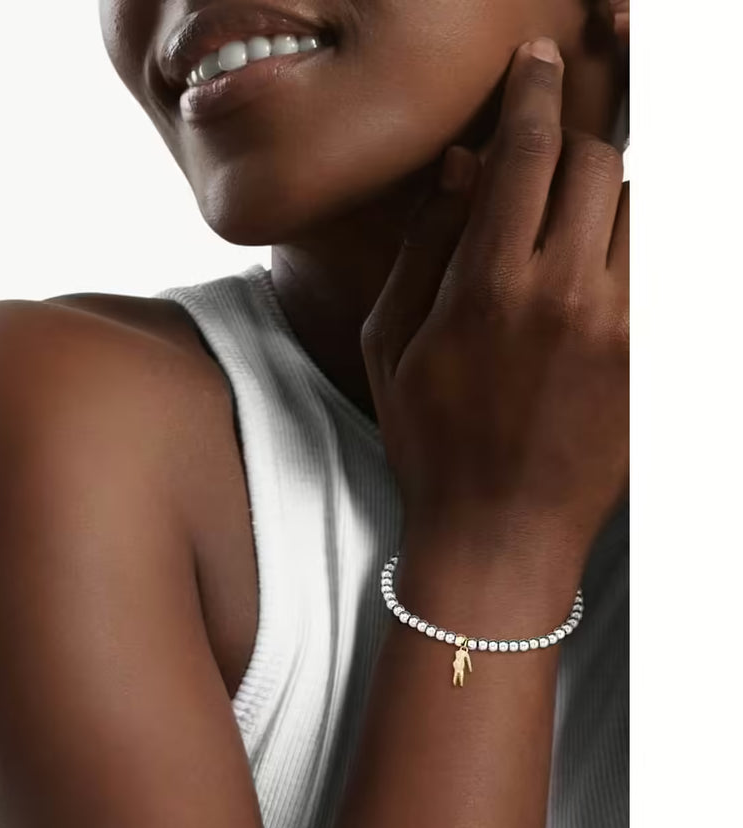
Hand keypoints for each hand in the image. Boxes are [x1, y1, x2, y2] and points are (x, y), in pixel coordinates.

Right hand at [361, 38, 628, 563]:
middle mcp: (566, 295)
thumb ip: (426, 245)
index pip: (528, 150)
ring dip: (610, 199)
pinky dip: (635, 251)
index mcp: (489, 287)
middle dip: (574, 145)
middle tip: (546, 166)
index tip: (538, 63)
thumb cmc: (430, 443)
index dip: (534, 92)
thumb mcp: (391, 345)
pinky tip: (597, 278)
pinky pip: (664, 266)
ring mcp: (625, 328)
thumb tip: (466, 166)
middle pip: (600, 161)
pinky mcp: (657, 358)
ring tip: (571, 236)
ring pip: (645, 206)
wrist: (497, 535)